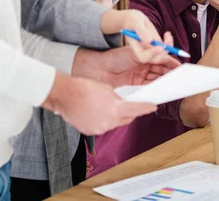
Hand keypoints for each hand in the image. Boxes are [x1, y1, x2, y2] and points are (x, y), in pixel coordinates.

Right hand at [42, 72, 156, 134]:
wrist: (66, 95)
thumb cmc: (84, 88)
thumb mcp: (106, 89)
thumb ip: (117, 98)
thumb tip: (121, 102)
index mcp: (116, 109)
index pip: (137, 110)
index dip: (146, 108)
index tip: (153, 107)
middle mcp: (110, 121)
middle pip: (126, 119)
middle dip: (129, 113)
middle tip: (126, 106)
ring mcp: (100, 128)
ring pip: (114, 124)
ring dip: (114, 117)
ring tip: (103, 107)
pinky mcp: (90, 132)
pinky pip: (102, 127)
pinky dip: (102, 121)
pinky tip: (94, 112)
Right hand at [100, 10, 162, 54]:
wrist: (134, 19)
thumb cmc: (132, 19)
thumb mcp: (135, 22)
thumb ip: (141, 31)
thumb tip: (150, 40)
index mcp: (135, 48)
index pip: (143, 56)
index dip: (152, 54)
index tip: (160, 47)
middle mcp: (143, 51)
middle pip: (154, 59)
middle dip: (163, 52)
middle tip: (167, 40)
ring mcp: (151, 49)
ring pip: (162, 54)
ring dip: (168, 46)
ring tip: (167, 34)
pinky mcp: (157, 45)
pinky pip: (165, 48)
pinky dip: (169, 42)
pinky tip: (167, 33)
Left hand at [102, 33, 180, 86]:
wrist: (99, 70)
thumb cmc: (114, 58)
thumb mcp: (133, 54)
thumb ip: (149, 53)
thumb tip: (163, 50)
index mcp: (146, 54)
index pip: (163, 57)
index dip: (172, 61)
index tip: (180, 65)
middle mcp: (145, 65)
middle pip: (163, 69)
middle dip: (172, 72)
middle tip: (181, 76)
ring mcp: (142, 75)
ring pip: (159, 78)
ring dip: (167, 81)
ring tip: (175, 83)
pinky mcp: (138, 85)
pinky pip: (151, 87)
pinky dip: (158, 88)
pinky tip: (164, 89)